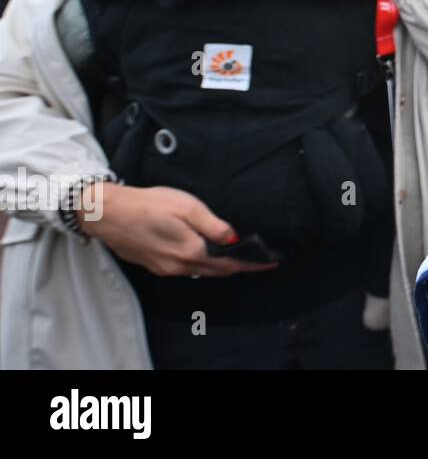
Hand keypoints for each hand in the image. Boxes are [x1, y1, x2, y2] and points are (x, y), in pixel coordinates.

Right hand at [81, 183, 277, 277]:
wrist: (107, 213)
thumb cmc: (149, 204)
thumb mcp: (187, 206)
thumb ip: (213, 225)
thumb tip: (234, 238)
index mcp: (192, 250)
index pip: (231, 263)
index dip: (253, 263)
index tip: (271, 263)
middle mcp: (180, 265)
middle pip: (219, 270)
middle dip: (239, 266)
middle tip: (258, 259)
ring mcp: (166, 268)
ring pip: (202, 271)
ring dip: (221, 266)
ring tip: (237, 256)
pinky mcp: (155, 266)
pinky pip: (186, 269)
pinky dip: (202, 264)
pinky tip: (204, 253)